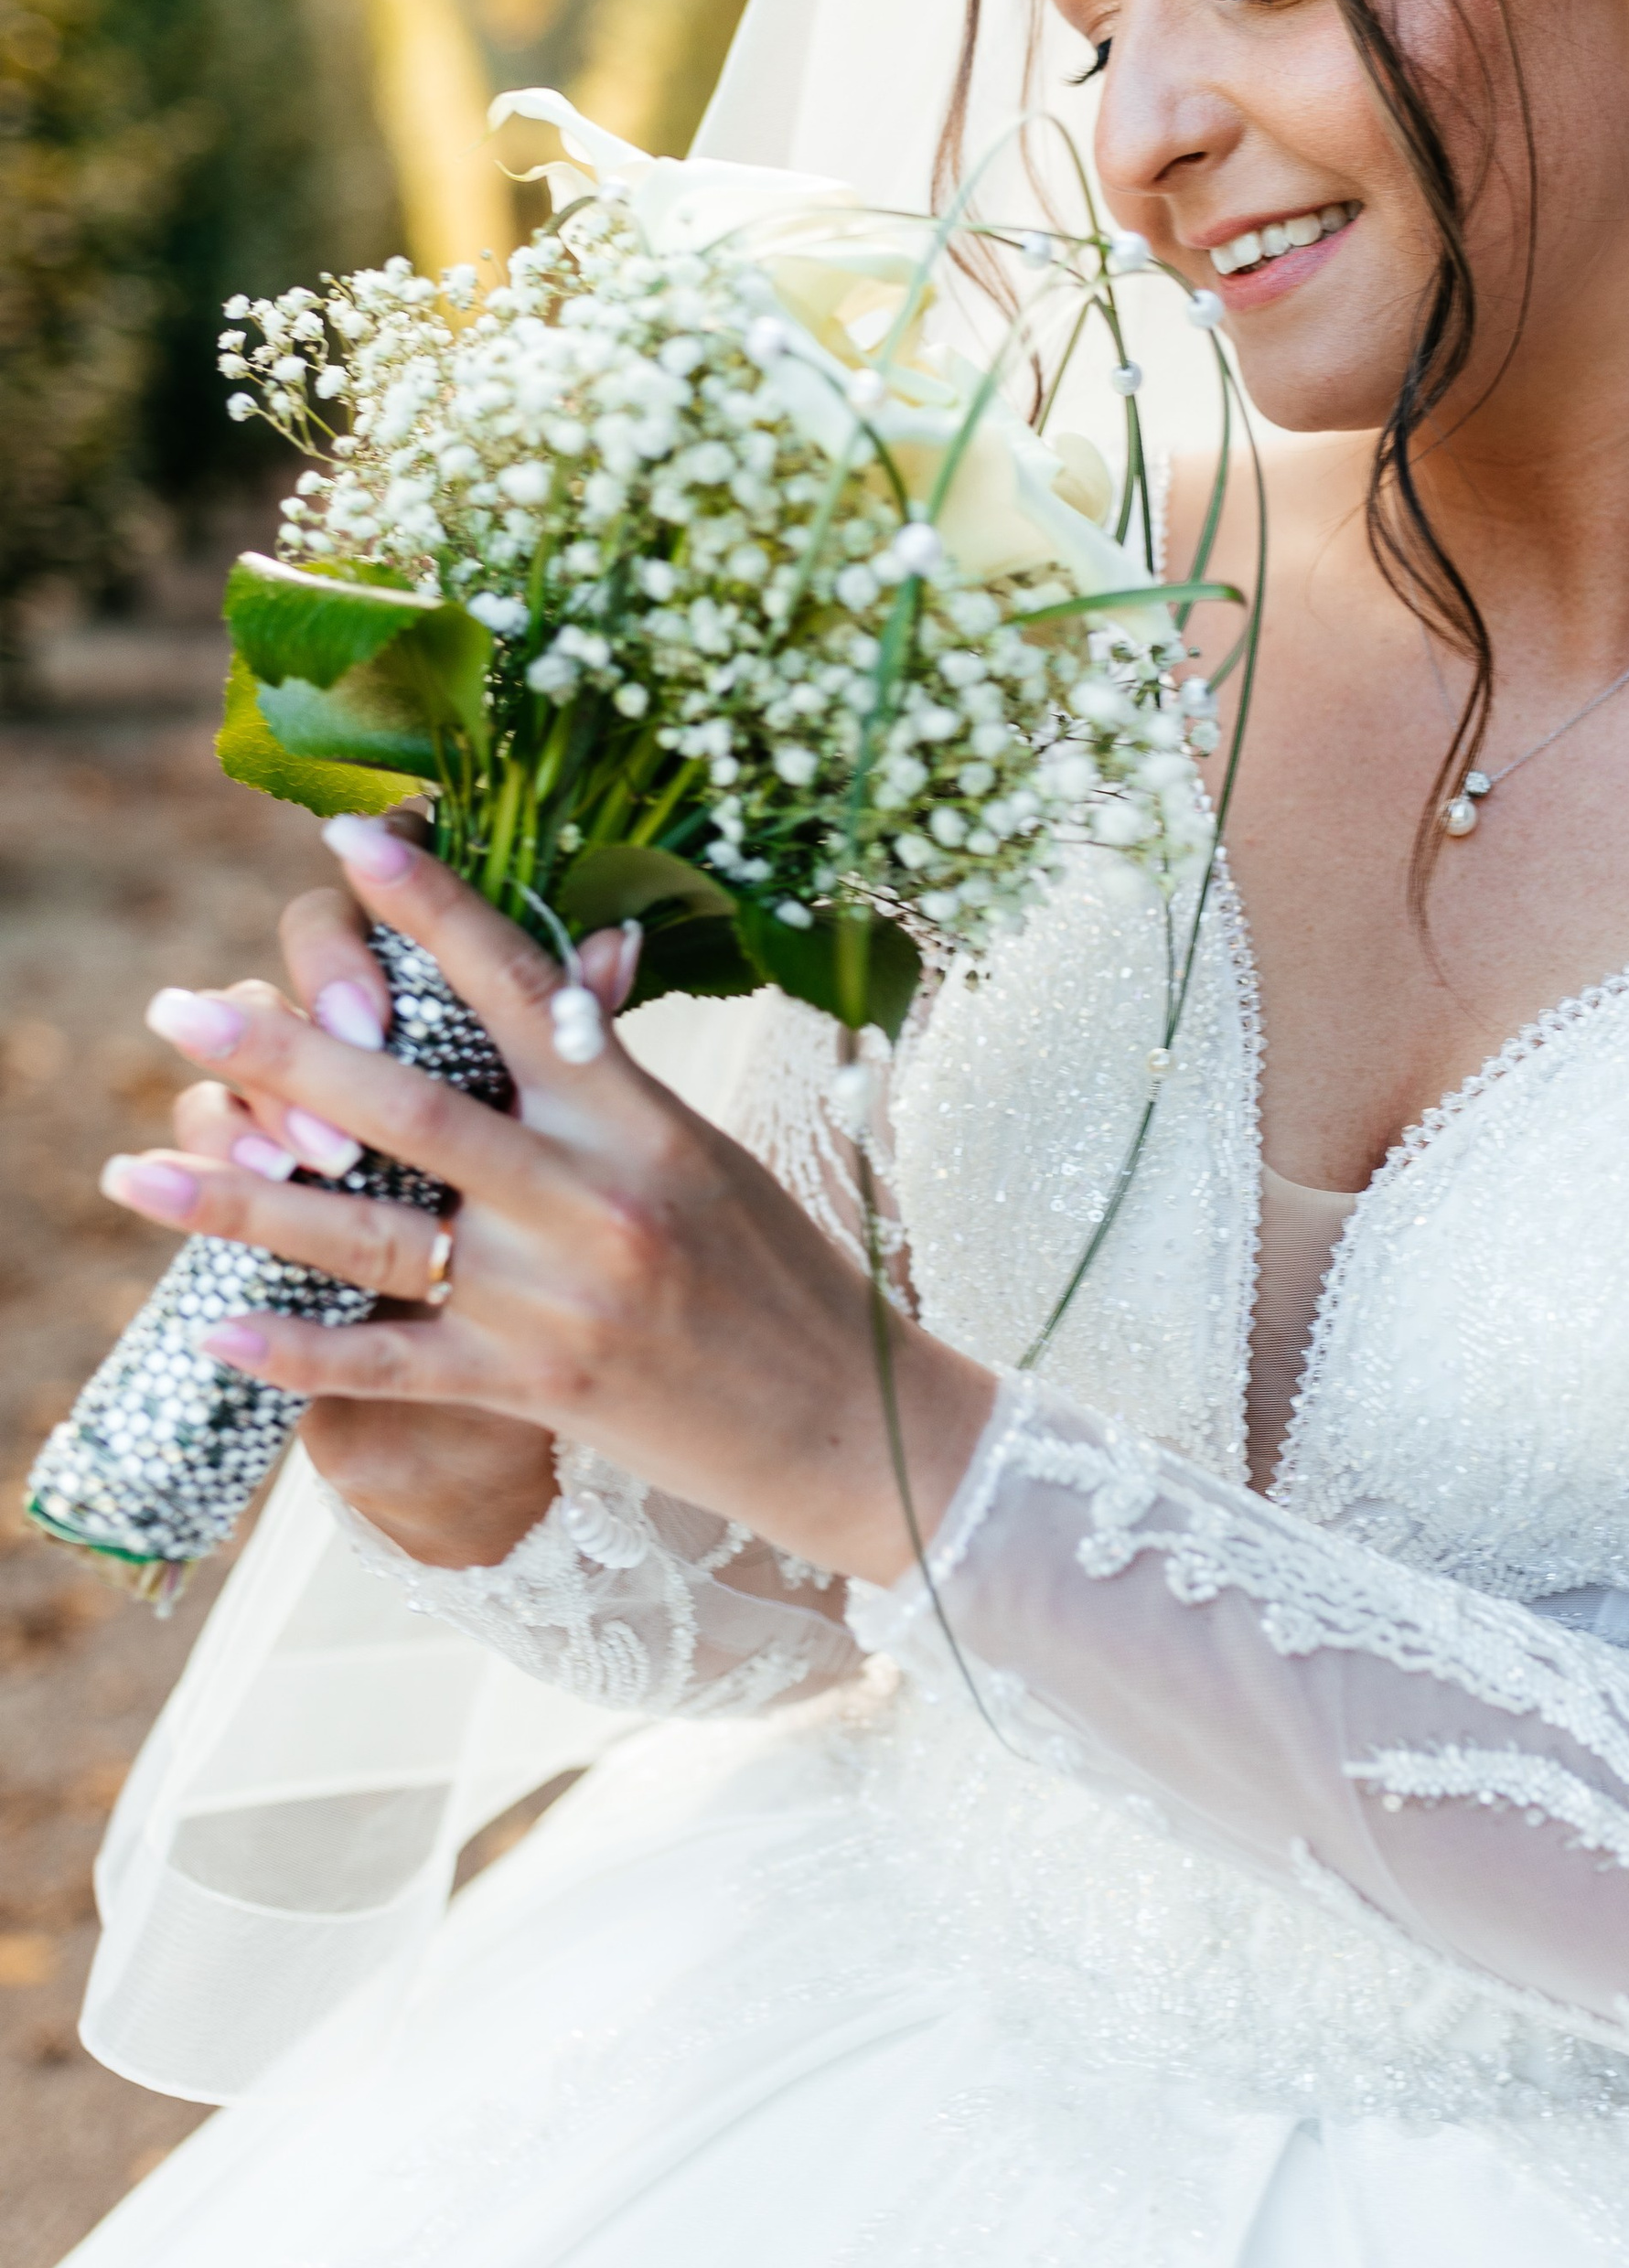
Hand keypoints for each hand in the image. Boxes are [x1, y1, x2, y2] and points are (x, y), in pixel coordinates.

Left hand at [105, 821, 992, 1585]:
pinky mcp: (539, 1389)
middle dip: (285, 1051)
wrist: (853, 1426)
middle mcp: (595, 1197)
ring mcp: (560, 1298)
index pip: (522, 987)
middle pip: (413, 1107)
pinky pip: (392, 1364)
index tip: (351, 841)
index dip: (432, 909)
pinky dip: (296, 1351)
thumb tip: (573, 966)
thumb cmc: (784, 1278)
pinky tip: (211, 1328)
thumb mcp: (710, 1154)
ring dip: (239, 1201)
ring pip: (370, 1235)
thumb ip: (617, 1078)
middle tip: (178, 1005)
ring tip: (135, 1167)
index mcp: (643, 1119)